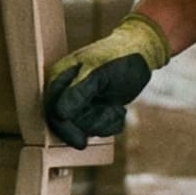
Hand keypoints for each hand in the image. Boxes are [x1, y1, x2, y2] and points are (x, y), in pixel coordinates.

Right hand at [42, 12, 170, 146]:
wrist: (142, 52)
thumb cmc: (119, 57)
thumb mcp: (100, 74)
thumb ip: (78, 93)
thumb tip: (59, 113)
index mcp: (60, 77)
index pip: (53, 110)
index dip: (65, 128)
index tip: (81, 142)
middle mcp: (66, 90)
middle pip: (69, 122)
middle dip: (92, 122)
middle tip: (111, 113)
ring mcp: (81, 100)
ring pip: (85, 126)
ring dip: (104, 122)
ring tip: (117, 108)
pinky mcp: (95, 107)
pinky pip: (98, 126)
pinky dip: (111, 123)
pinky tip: (118, 110)